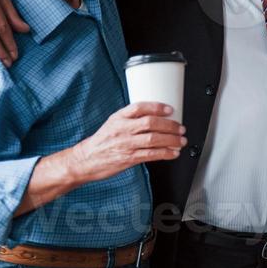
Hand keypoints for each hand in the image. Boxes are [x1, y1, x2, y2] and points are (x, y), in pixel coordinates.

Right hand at [66, 103, 185, 181]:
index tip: (170, 109)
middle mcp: (122, 129)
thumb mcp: (112, 124)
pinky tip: (173, 153)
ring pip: (154, 139)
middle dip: (169, 125)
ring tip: (181, 140)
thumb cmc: (102, 142)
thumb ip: (131, 119)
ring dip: (171, 140)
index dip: (157, 107)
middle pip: (150, 123)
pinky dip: (165, 153)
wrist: (85, 160)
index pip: (139, 107)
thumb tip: (156, 117)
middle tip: (181, 128)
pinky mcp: (129, 158)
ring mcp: (126, 144)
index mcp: (118, 118)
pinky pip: (151, 155)